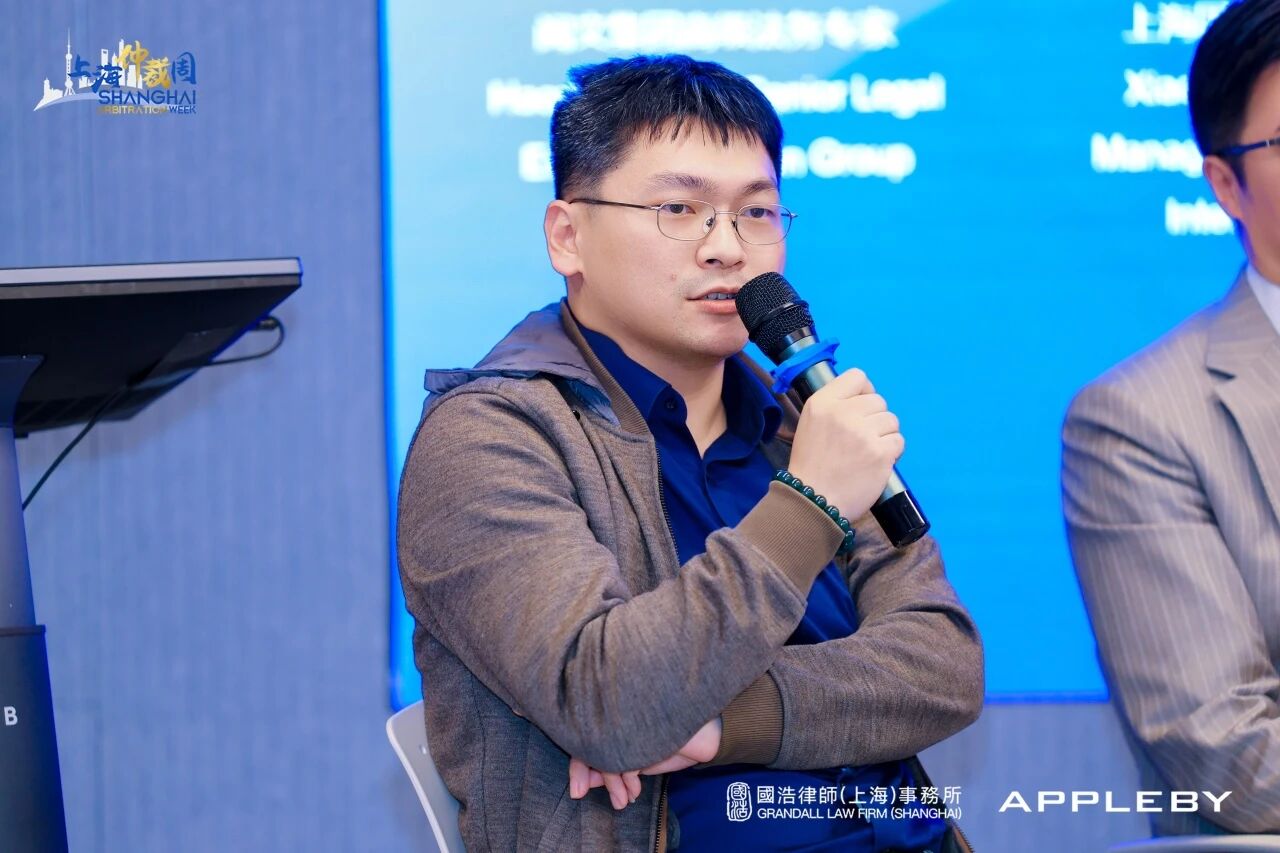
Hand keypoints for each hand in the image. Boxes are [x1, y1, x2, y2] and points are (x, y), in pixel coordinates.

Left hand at [568, 717, 722, 809]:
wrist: (701, 734)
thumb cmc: (664, 742)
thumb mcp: (633, 759)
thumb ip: (607, 767)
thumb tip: (583, 783)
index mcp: (614, 718)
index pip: (582, 737)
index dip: (577, 765)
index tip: (577, 791)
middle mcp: (618, 716)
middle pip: (588, 742)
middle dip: (583, 773)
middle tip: (580, 794)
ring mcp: (629, 720)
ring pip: (606, 753)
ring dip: (612, 784)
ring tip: (621, 801)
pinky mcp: (643, 730)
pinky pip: (625, 760)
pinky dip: (628, 780)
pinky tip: (634, 791)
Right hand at [786, 368, 903, 520]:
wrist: (814, 501)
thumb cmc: (811, 464)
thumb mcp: (810, 423)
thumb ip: (834, 405)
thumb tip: (864, 396)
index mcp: (822, 403)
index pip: (857, 377)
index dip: (863, 392)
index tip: (859, 409)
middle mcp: (843, 413)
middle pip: (878, 400)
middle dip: (874, 419)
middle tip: (860, 439)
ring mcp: (863, 433)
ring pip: (891, 420)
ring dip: (884, 436)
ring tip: (867, 452)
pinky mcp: (880, 453)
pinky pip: (899, 441)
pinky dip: (891, 452)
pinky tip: (876, 462)